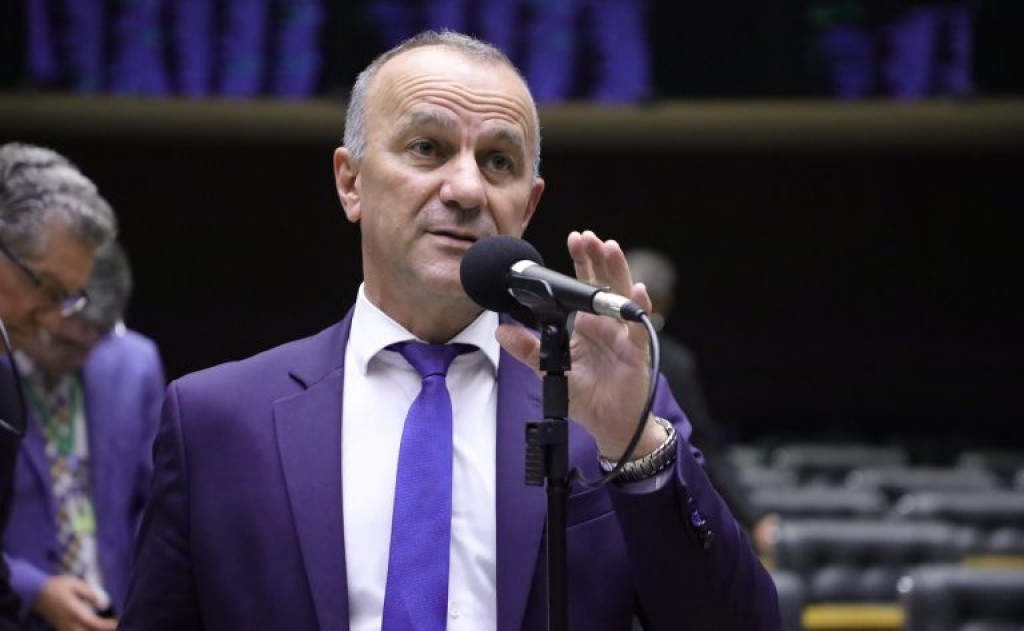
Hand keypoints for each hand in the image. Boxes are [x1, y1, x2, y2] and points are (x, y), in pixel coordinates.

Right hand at [34, 575, 117, 630]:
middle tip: (118, 624)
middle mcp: (69, 624)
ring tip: (110, 626)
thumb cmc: (58, 585)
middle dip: (104, 630)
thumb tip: (105, 605)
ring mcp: (64, 628)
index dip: (109, 625)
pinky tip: (96, 627)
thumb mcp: (76, 584)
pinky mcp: (62, 628)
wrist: (37, 593)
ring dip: (96, 630)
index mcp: (74, 612)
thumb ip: (90, 595)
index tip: (120, 621)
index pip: (94, 624)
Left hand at [496, 230, 664, 458]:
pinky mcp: (636, 352)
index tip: (573, 238)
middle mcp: (607, 323)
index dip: (580, 260)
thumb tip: (500, 330)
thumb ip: (527, 349)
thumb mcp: (550, 370)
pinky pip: (637, 328)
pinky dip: (640, 308)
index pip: (584, 284)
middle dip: (596, 257)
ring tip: (609, 248)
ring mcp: (623, 334)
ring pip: (621, 296)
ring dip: (617, 270)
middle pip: (603, 282)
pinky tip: (638, 291)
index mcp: (587, 322)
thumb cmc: (586, 395)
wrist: (608, 424)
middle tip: (588, 236)